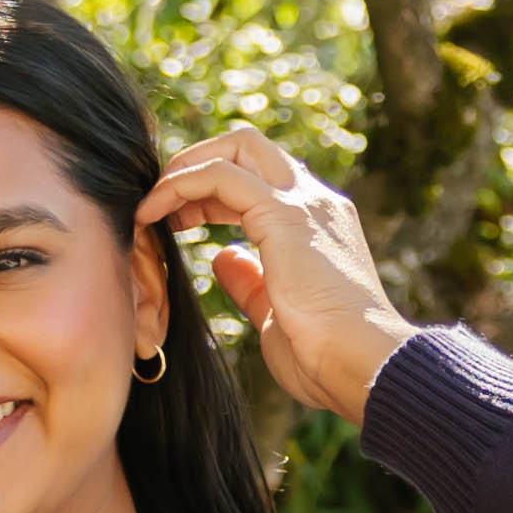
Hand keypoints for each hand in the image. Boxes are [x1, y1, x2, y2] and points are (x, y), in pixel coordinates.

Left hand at [136, 126, 411, 425]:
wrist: (362, 365)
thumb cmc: (325, 356)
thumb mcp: (275, 313)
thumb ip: (249, 282)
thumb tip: (222, 259)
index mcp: (318, 225)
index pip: (262, 180)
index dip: (213, 191)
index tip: (179, 220)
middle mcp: (315, 203)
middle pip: (249, 147)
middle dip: (198, 162)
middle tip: (161, 202)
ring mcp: (303, 203)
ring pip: (236, 147)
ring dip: (185, 169)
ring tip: (151, 205)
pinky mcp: (283, 214)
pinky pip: (220, 176)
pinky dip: (181, 185)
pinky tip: (154, 213)